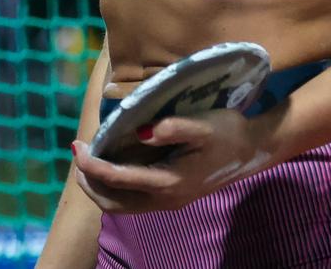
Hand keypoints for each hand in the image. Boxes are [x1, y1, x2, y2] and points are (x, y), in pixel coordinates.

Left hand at [70, 109, 276, 213]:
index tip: (78, 146)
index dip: (93, 165)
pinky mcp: (172, 198)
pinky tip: (112, 165)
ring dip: (99, 187)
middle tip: (77, 153)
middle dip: (89, 181)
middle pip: (113, 203)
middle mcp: (165, 199)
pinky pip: (133, 202)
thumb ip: (175, 127)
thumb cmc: (228, 132)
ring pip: (121, 206)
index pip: (118, 179)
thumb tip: (142, 131)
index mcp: (169, 182)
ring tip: (88, 160)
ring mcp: (169, 202)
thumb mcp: (205, 124)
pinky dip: (114, 188)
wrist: (253, 151)